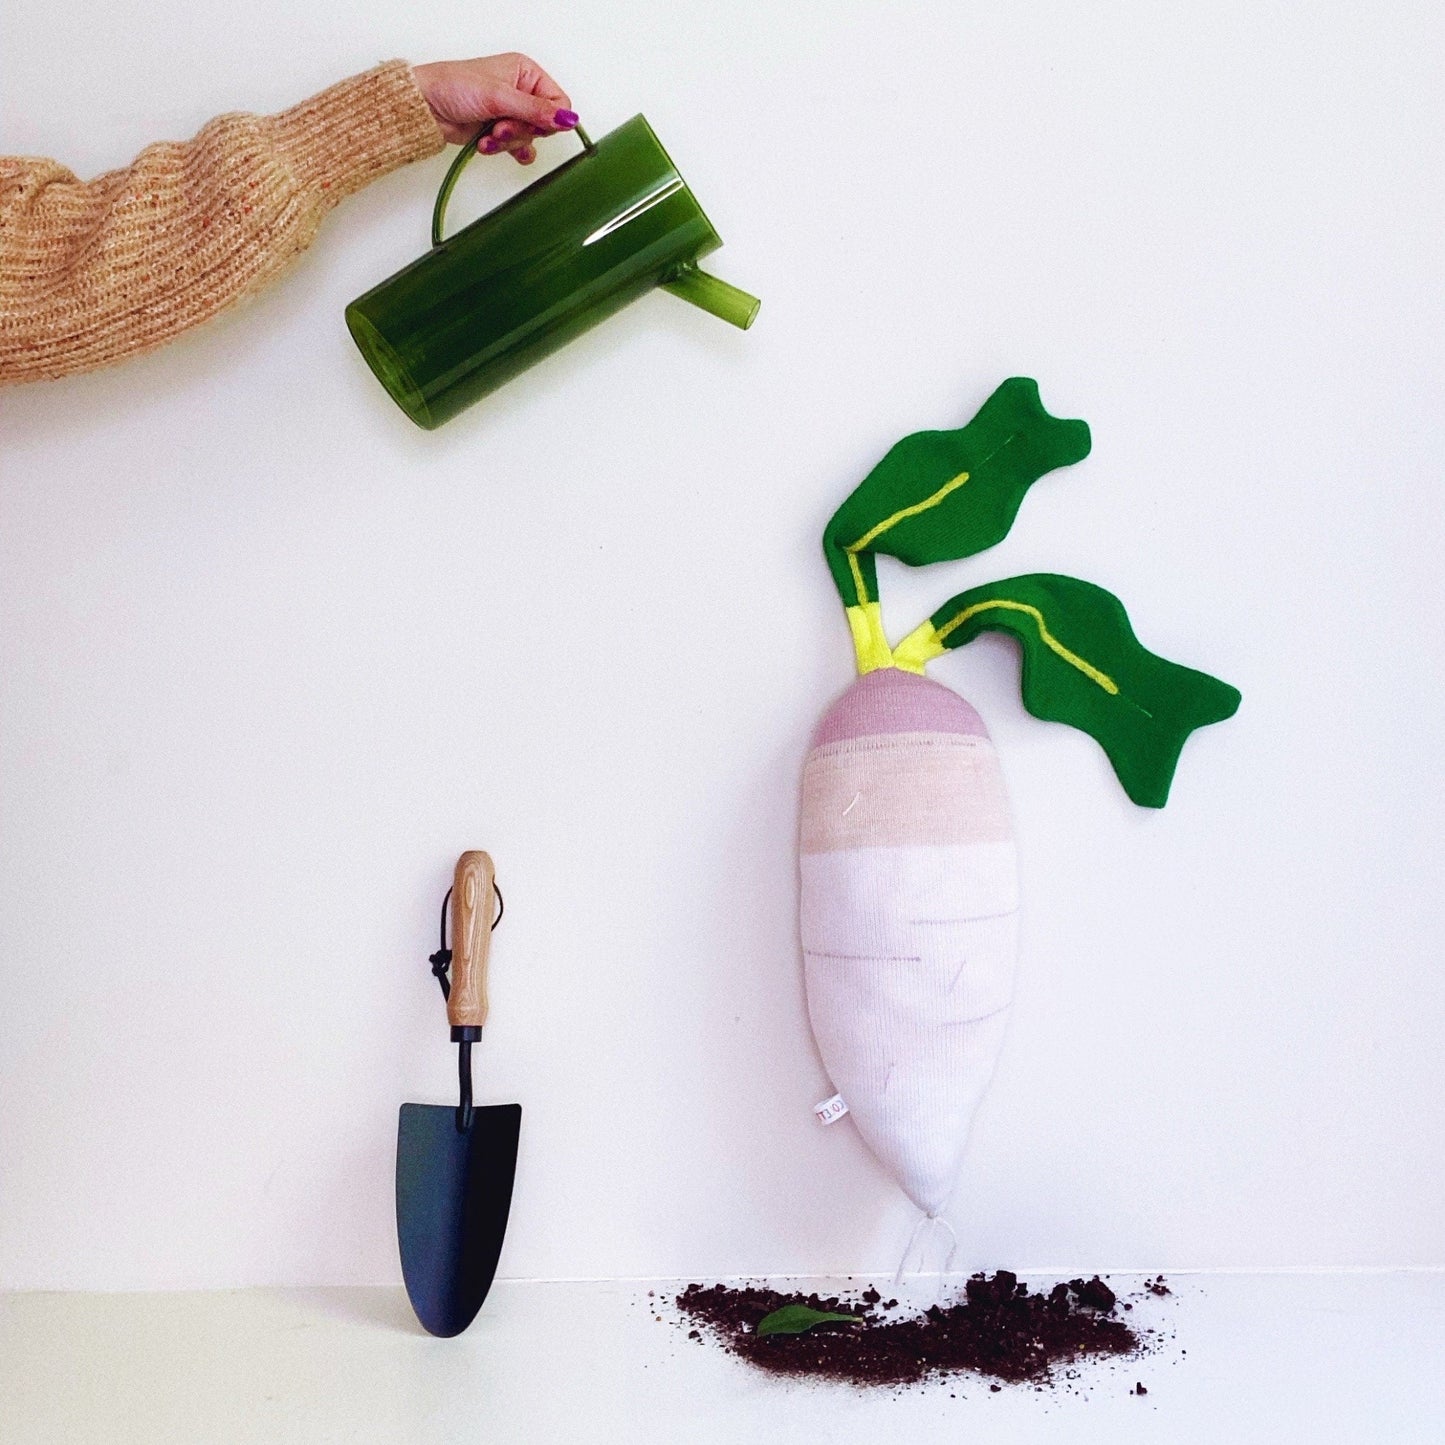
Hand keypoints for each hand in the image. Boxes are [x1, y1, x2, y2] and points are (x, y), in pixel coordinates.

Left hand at [412, 54, 577, 163]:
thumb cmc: (454, 87)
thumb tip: (569, 120)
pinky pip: (518, 149)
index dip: (549, 119)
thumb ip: (536, 110)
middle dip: (521, 131)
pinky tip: (490, 145)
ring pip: (530, 139)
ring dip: (508, 142)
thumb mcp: (500, 97)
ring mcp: (511, 113)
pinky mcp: (501, 131)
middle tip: (500, 128)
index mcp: (527, 73)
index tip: (529, 123)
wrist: (426, 106)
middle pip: (544, 125)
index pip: (559, 102)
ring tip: (488, 135)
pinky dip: (506, 151)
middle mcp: (522, 92)